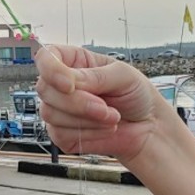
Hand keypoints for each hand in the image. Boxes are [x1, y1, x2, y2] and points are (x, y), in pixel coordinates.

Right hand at [35, 45, 166, 163]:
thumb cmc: (137, 95)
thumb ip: (96, 76)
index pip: (45, 58)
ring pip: (50, 114)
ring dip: (86, 120)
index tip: (69, 85)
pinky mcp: (63, 135)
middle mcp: (62, 86)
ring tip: (112, 118)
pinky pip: (60, 136)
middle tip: (105, 108)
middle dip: (78, 103)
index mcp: (74, 62)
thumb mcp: (123, 76)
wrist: (148, 127)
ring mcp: (60, 111)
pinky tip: (104, 130)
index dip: (51, 70)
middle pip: (45, 90)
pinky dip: (87, 134)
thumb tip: (70, 81)